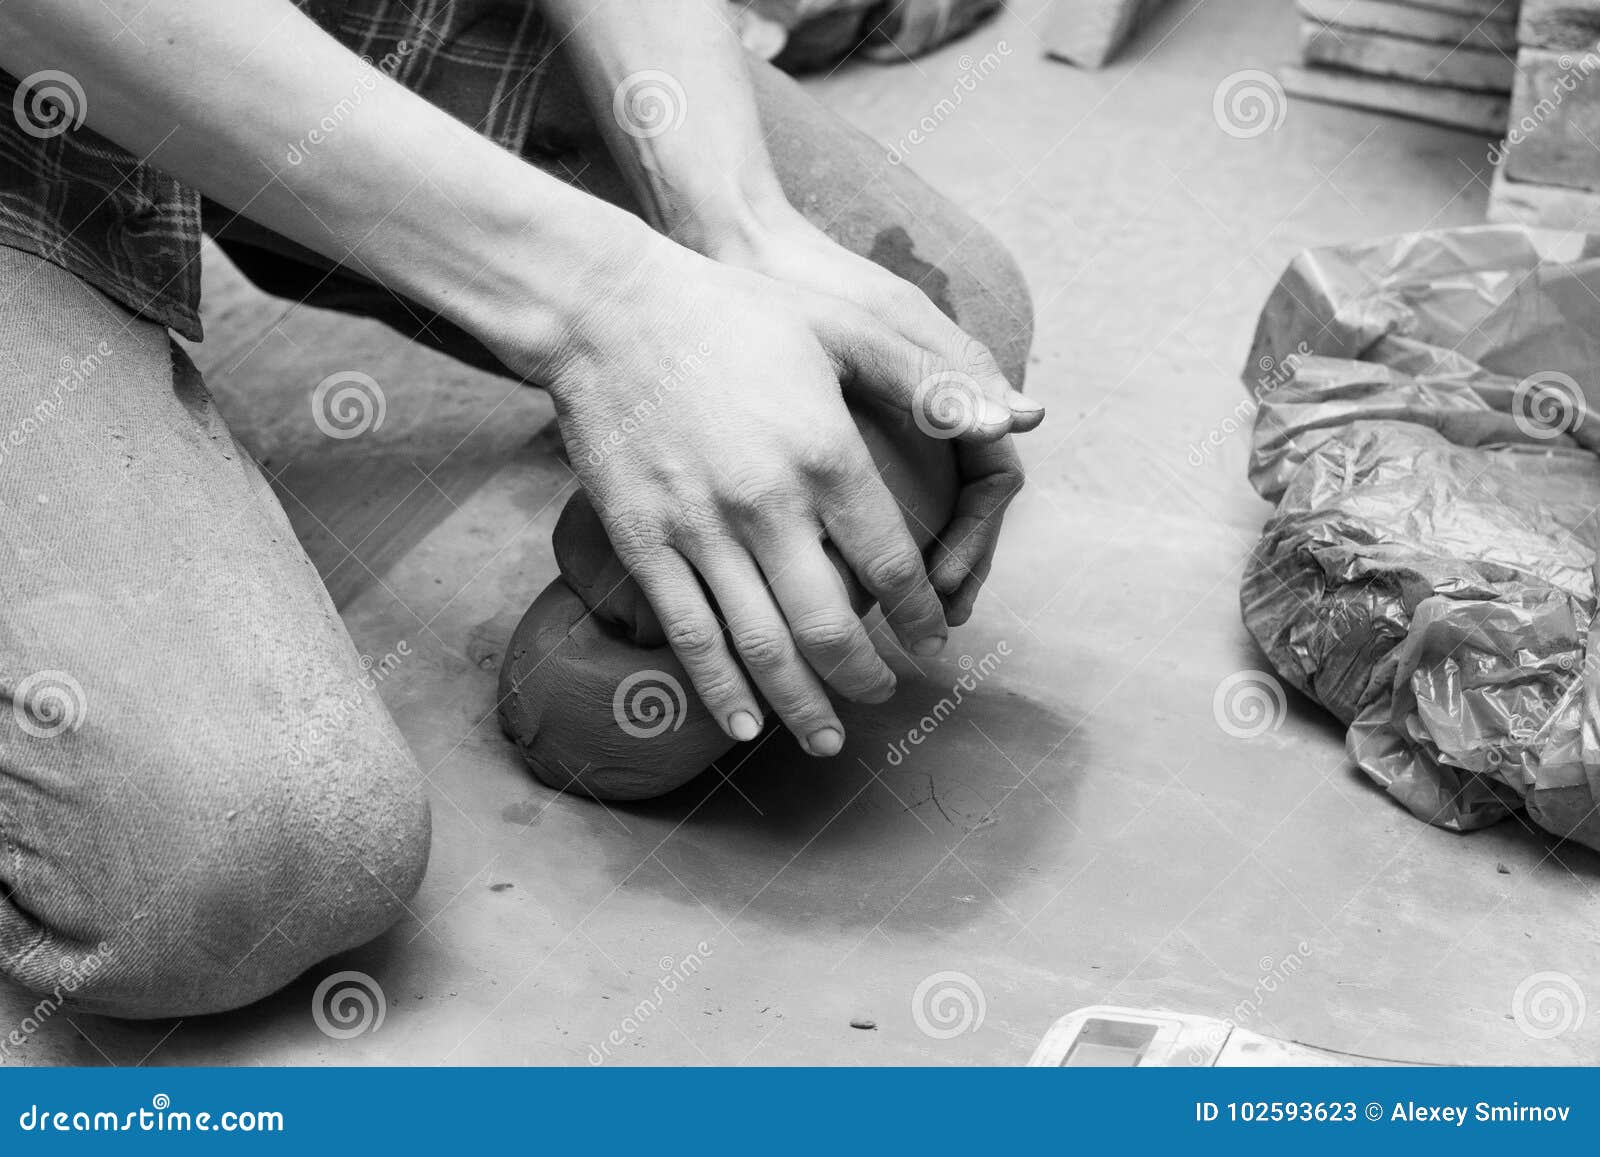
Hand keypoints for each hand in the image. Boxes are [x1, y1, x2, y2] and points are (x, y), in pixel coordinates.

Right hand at [488, 233, 1032, 754]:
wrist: (604, 309)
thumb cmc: (733, 312)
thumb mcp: (842, 327)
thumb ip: (929, 382)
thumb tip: (1015, 420)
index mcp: (825, 456)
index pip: (894, 567)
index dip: (922, 620)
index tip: (935, 645)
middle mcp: (765, 506)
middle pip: (831, 627)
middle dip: (866, 677)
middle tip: (884, 696)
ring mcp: (697, 531)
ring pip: (762, 647)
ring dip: (803, 705)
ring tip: (829, 738)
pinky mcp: (641, 543)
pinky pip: (690, 634)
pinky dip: (721, 689)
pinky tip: (745, 725)